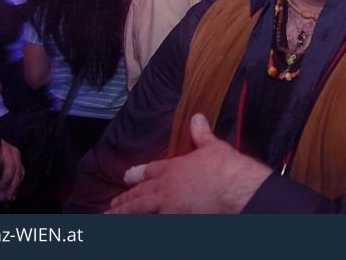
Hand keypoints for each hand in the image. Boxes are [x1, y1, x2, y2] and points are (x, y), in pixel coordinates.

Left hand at [0, 140, 24, 199]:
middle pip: (19, 171)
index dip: (7, 178)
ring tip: (12, 196)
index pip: (10, 166)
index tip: (0, 187)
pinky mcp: (16, 158)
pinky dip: (17, 180)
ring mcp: (16, 155)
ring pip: (21, 171)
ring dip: (17, 185)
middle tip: (9, 197)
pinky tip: (13, 188)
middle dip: (14, 186)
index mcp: (5, 152)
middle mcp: (14, 153)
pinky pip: (20, 170)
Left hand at [108, 113, 271, 213]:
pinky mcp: (175, 221)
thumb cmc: (226, 167)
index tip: (126, 176)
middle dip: (125, 199)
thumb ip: (202, 134)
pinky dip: (143, 225)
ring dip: (125, 214)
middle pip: (141, 194)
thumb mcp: (214, 147)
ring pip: (141, 211)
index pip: (151, 170)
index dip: (137, 174)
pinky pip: (154, 224)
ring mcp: (168, 207)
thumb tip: (197, 117)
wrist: (234, 188)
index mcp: (175, 168)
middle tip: (111, 205)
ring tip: (111, 218)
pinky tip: (134, 229)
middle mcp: (166, 188)